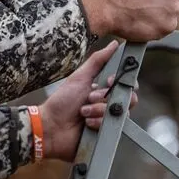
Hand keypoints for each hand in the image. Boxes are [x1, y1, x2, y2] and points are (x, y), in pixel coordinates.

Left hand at [38, 40, 138, 162]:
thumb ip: (98, 61)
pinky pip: (112, 127)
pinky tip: (86, 123)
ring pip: (119, 112)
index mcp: (103, 91)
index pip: (125, 85)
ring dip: (99, 110)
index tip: (108, 81)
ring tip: (83, 112)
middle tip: (90, 98)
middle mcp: (108, 105)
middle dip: (106, 97)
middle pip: (128, 99)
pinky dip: (98, 123)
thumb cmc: (62, 102)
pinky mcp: (106, 135)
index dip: (121, 82)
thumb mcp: (80, 77)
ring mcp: (108, 120)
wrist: (50, 127)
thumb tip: (114, 44)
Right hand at [76, 0, 178, 41]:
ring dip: (161, 14)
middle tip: (146, 2)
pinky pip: (166, 27)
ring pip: (172, 14)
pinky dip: (156, 26)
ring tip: (141, 11)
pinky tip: (141, 21)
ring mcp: (174, 10)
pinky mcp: (168, 26)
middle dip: (166, 0)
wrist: (104, 4)